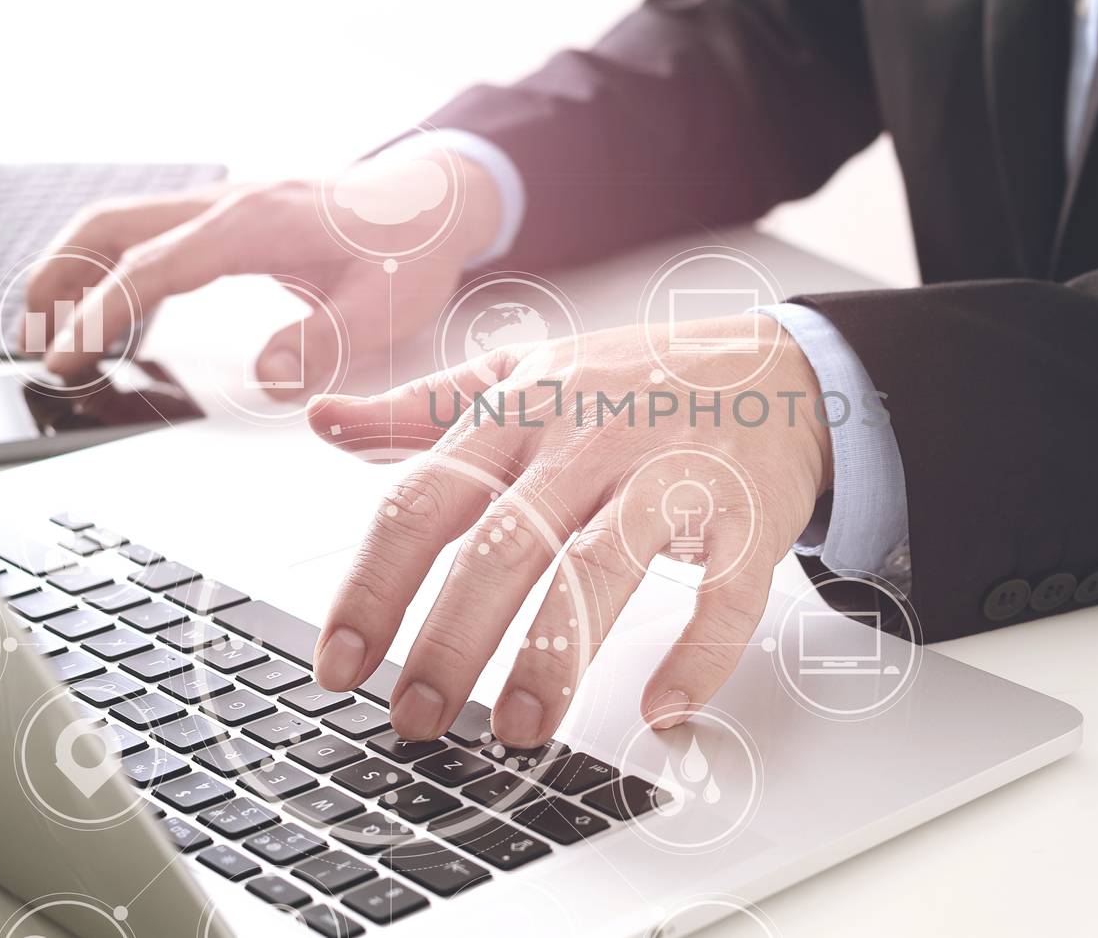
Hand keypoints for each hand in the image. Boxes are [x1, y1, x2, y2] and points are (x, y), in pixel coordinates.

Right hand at [24, 154, 502, 394]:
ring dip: (77, 268)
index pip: (155, 266)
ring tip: (51, 330)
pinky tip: (115, 311)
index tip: (69, 356)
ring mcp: (225, 203)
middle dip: (58, 278)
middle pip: (112, 225)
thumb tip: (268, 379)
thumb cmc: (412, 250)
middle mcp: (229, 203)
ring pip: (124, 222)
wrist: (436, 200)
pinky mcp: (231, 216)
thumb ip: (325, 342)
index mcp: (256, 224)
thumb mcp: (385, 307)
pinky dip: (117, 267)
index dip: (103, 312)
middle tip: (33, 343)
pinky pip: (154, 232)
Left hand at [306, 314, 833, 745]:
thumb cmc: (634, 383)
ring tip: (518, 727)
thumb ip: (424, 409)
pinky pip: (723, 592)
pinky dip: (697, 654)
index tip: (340, 665)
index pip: (425, 500)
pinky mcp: (745, 513)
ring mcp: (669, 474)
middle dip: (450, 639)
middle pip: (504, 543)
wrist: (773, 368)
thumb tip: (324, 421)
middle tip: (416, 716)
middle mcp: (587, 441)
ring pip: (601, 568)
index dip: (374, 586)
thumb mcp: (523, 378)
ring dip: (554, 655)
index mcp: (519, 414)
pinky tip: (662, 706)